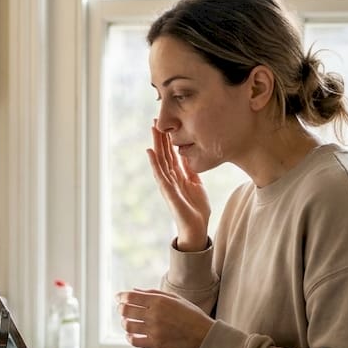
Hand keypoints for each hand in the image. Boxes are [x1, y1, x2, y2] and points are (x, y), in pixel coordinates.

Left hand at [117, 288, 213, 347]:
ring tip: (128, 322)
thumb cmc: (191, 315)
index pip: (131, 297)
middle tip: (121, 309)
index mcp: (159, 301)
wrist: (205, 335)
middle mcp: (155, 314)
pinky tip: (131, 335)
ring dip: (125, 323)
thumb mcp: (174, 298)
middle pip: (126, 310)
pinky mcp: (156, 344)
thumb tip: (133, 290)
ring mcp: (154, 330)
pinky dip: (129, 337)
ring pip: (128, 326)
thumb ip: (153, 293)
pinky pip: (134, 341)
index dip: (121, 296)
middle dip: (121, 309)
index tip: (118, 298)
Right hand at [147, 121, 209, 251]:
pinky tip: (150, 151)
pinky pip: (159, 174)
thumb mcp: (197, 184)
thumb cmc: (197, 209)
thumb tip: (189, 156)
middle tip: (156, 121)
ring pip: (160, 160)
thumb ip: (191, 171)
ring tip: (153, 129)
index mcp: (179, 175)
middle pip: (164, 153)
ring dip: (156, 144)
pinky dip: (154, 162)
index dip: (169, 140)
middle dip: (161, 138)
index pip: (172, 154)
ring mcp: (167, 184)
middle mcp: (171, 177)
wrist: (197, 227)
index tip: (166, 126)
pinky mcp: (167, 191)